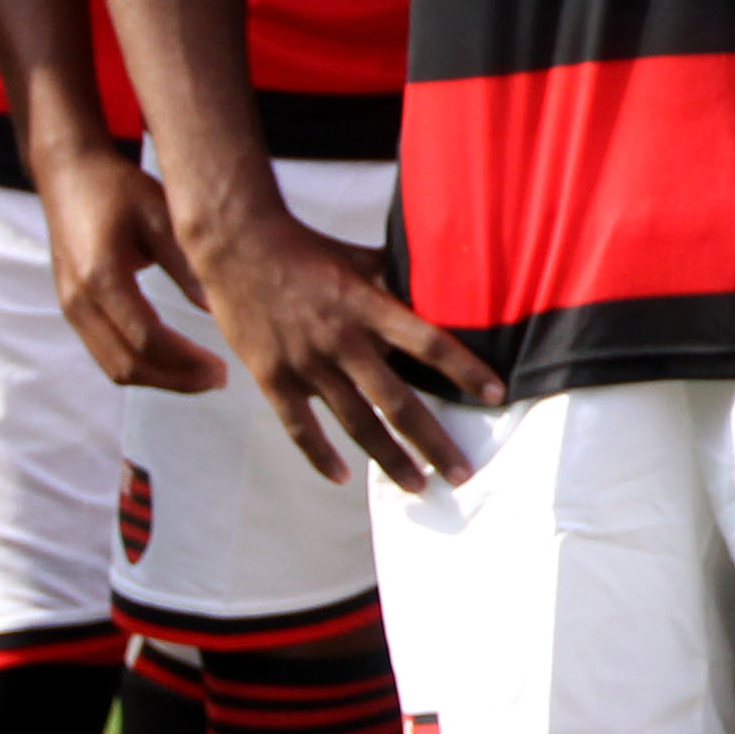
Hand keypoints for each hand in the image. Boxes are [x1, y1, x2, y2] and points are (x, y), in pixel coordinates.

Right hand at [29, 140, 223, 394]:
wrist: (70, 176)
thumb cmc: (120, 190)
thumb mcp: (163, 216)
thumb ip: (188, 264)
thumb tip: (221, 308)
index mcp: (102, 276)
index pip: (146, 339)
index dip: (186, 363)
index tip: (223, 369)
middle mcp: (79, 299)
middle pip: (126, 364)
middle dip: (175, 380)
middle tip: (219, 380)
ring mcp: (70, 306)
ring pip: (112, 365)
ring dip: (158, 379)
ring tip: (202, 377)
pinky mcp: (72, 308)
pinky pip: (104, 352)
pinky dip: (139, 365)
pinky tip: (173, 361)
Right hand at [187, 192, 498, 491]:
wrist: (238, 248)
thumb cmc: (310, 250)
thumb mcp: (364, 260)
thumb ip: (401, 283)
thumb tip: (449, 291)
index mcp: (369, 307)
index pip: (429, 344)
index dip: (465, 370)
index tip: (496, 395)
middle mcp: (341, 341)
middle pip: (396, 401)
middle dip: (432, 442)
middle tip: (461, 474)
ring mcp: (306, 364)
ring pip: (355, 422)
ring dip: (389, 458)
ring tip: (419, 485)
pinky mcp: (272, 378)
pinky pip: (300, 427)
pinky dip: (321, 455)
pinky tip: (343, 477)